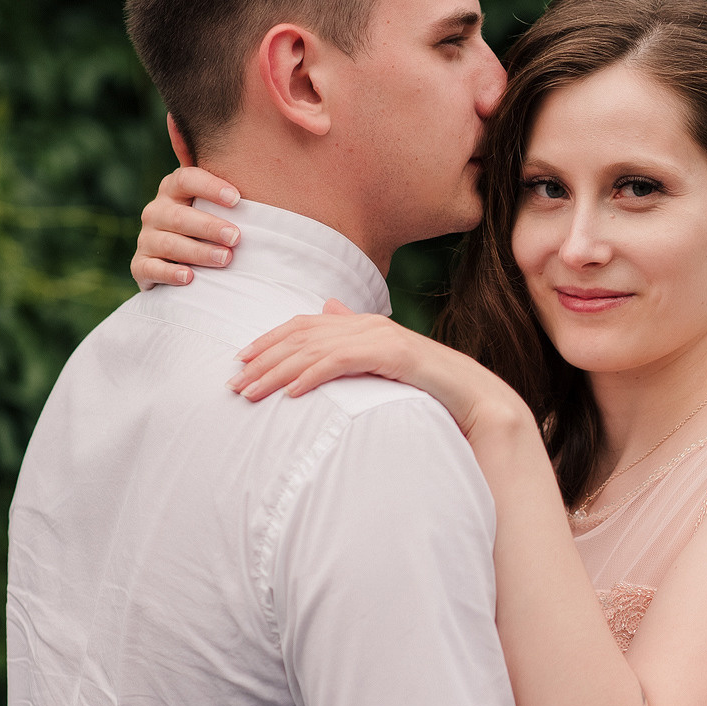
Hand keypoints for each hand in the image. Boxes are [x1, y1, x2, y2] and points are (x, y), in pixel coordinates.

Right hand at [131, 165, 242, 288]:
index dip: (210, 187)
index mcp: (172, 189)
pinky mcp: (140, 265)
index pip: (186, 179)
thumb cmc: (200, 220)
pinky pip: (151, 269)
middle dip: (209, 227)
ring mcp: (146, 239)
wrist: (172, 257)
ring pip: (169, 244)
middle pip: (180, 216)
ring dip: (198, 252)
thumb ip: (205, 167)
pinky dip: (170, 274)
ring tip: (225, 258)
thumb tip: (183, 117)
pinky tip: (189, 278)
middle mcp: (155, 211)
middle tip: (235, 237)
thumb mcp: (204, 195)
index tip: (236, 199)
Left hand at [228, 302, 529, 441]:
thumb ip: (355, 338)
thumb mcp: (384, 362)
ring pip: (314, 349)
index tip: (240, 360)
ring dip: (277, 372)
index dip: (268, 340)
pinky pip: (342, 362)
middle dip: (263, 359)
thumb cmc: (427, 386)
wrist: (473, 396)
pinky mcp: (392, 353)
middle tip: (234, 383)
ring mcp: (380, 335)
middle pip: (301, 335)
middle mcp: (367, 323)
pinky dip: (313, 375)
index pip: (303, 325)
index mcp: (362, 323)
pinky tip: (291, 393)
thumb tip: (327, 309)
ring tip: (251, 392)